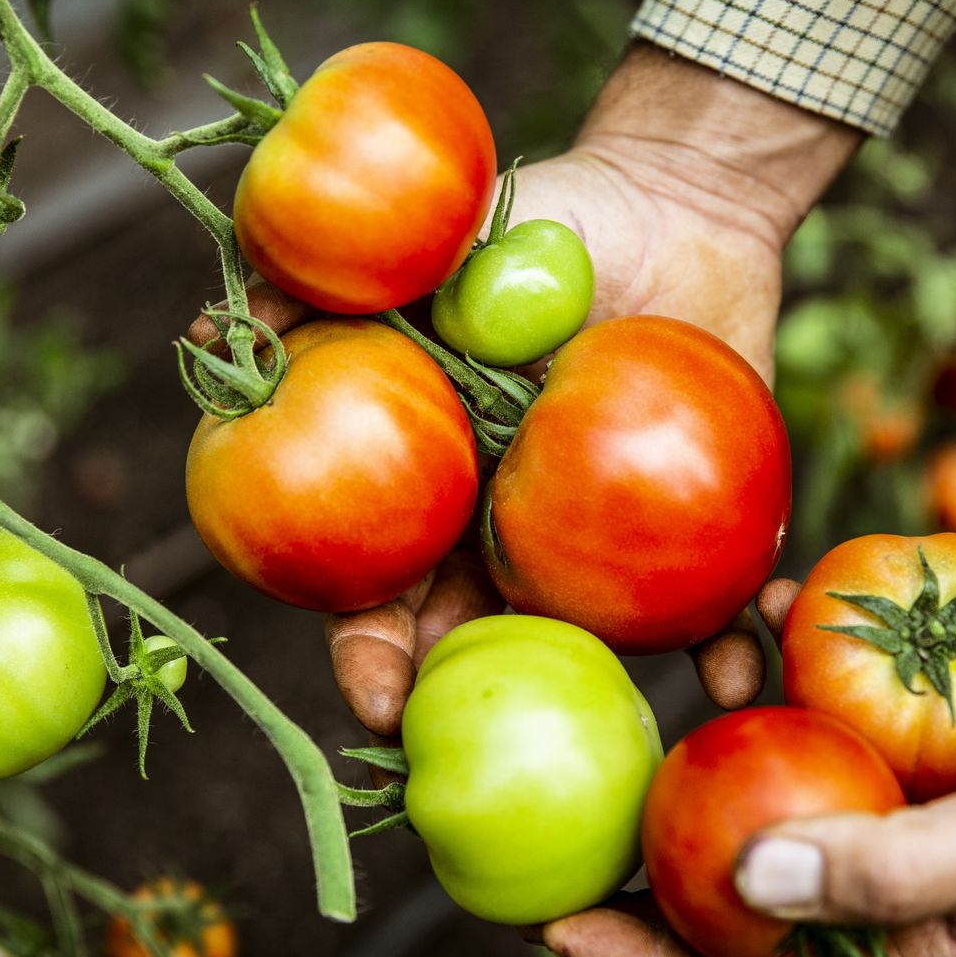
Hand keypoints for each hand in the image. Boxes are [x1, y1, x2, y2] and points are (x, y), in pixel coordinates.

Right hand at [190, 43, 859, 737]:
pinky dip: (722, 645)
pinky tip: (738, 673)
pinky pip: (706, 603)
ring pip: (585, 645)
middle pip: (476, 643)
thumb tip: (217, 326)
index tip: (380, 697)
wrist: (676, 204)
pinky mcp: (691, 527)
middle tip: (489, 752)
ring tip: (627, 726)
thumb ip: (330, 284)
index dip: (370, 651)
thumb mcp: (431, 244)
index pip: (382, 588)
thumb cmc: (547, 222)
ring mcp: (600, 537)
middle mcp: (511, 528)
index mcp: (440, 484)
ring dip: (600, 696)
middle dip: (470, 708)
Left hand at [536, 595, 955, 956]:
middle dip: (659, 859)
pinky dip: (793, 653)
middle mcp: (890, 882)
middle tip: (572, 815)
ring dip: (733, 722)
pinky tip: (774, 605)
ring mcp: (896, 803)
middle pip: (746, 894)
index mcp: (916, 946)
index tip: (562, 924)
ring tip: (711, 659)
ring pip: (778, 782)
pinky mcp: (908, 734)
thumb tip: (747, 886)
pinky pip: (824, 700)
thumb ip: (894, 871)